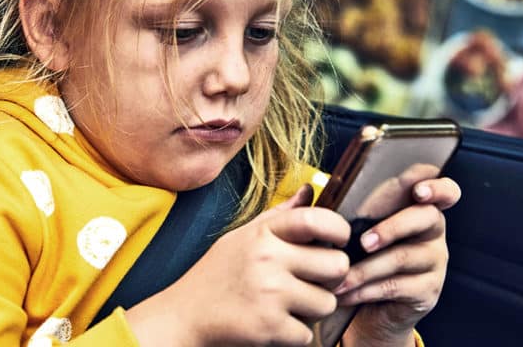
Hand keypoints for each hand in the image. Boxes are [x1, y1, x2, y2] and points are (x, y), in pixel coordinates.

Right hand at [125, 185, 351, 345]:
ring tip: (290, 305)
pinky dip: (295, 334)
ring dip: (314, 309)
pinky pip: (308, 333)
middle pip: (336, 265)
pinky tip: (276, 324)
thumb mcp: (243, 236)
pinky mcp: (269, 328)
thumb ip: (280, 215)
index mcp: (263, 234)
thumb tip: (310, 189)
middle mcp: (268, 259)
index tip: (339, 240)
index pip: (317, 219)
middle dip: (331, 277)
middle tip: (313, 281)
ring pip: (327, 303)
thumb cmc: (217, 274)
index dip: (339, 229)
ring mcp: (270, 294)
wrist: (183, 316)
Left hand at [336, 165, 460, 346]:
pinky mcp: (428, 291)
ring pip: (402, 257)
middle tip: (363, 242)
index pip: (443, 189)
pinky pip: (395, 286)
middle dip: (392, 227)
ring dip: (366, 267)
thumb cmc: (358, 258)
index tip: (418, 192)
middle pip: (426, 217)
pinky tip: (344, 293)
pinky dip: (365, 290)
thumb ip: (335, 210)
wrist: (365, 310)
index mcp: (417, 206)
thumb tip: (307, 190)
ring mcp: (435, 261)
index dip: (436, 186)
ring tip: (340, 275)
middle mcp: (433, 231)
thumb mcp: (349, 231)